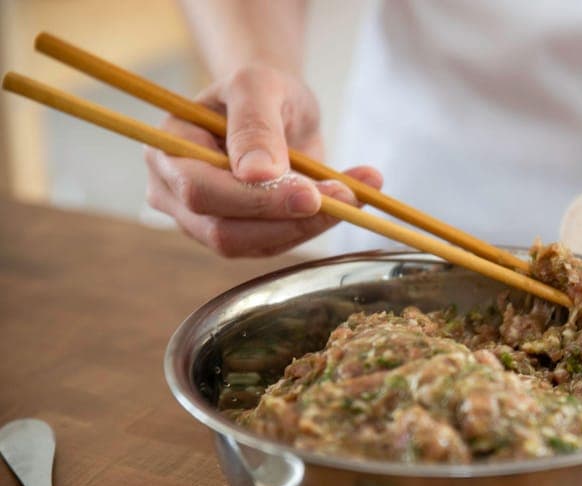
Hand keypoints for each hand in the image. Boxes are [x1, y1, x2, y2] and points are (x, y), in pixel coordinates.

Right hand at [145, 64, 382, 255]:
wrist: (277, 106)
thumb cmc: (261, 89)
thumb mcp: (258, 86)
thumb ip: (254, 125)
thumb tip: (257, 174)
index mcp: (168, 152)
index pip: (201, 191)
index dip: (254, 199)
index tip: (310, 192)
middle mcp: (176, 195)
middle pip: (225, 231)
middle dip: (288, 218)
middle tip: (346, 196)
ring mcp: (206, 222)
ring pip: (257, 244)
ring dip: (311, 224)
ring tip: (355, 192)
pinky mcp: (242, 237)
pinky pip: (278, 243)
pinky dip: (317, 225)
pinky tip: (349, 200)